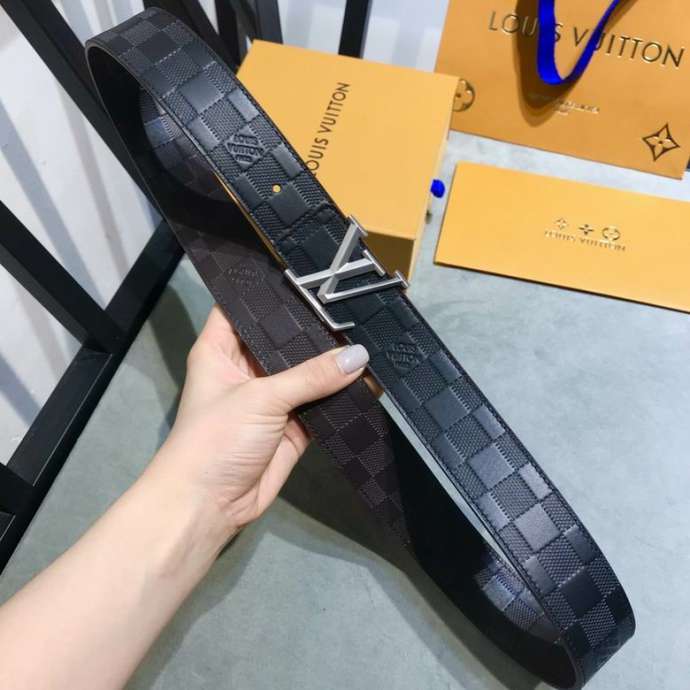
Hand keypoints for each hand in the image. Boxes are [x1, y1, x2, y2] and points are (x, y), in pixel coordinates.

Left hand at [148, 305, 368, 540]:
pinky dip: (342, 395)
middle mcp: (247, 367)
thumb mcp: (261, 398)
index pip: (245, 307)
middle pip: (284, 339)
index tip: (310, 274)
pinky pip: (322, 403)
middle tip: (355, 303)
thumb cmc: (217, 437)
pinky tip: (370, 380)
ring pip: (308, 372)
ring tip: (370, 335)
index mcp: (221, 348)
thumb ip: (311, 376)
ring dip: (333, 363)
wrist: (208, 505)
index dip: (272, 291)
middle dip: (315, 328)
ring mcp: (272, 397)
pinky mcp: (293, 426)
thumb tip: (358, 356)